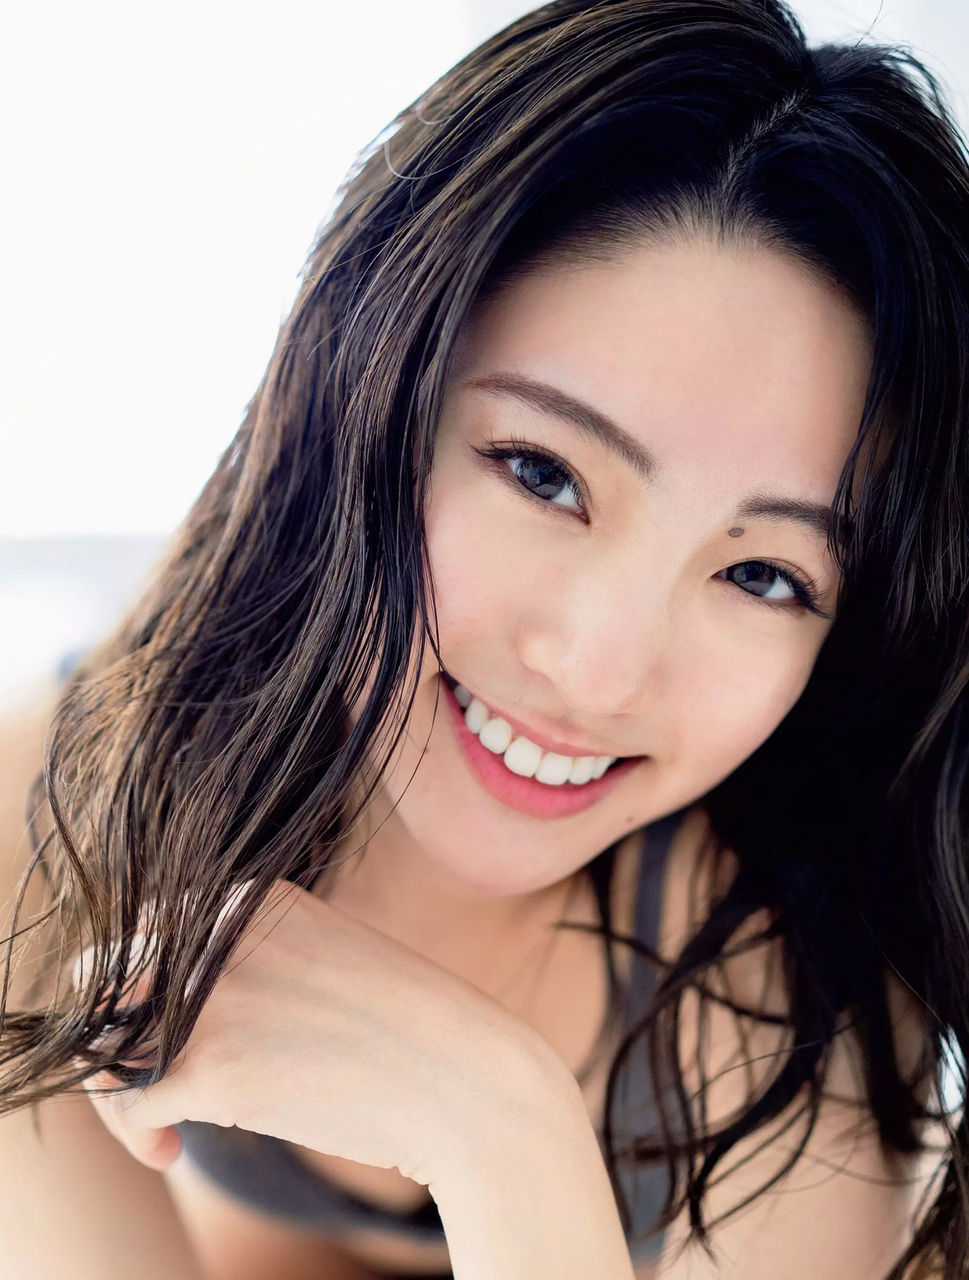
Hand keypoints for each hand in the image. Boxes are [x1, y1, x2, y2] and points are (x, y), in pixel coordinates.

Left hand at [70, 878, 556, 1188]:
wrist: (468, 1078)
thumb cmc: (409, 1029)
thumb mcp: (329, 957)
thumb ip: (260, 960)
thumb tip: (195, 1005)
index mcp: (254, 897)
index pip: (151, 925)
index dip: (149, 984)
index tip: (179, 1030)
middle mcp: (222, 931)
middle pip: (108, 970)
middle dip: (117, 1026)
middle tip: (153, 1073)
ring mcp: (212, 995)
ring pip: (102, 1035)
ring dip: (116, 1082)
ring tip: (163, 1121)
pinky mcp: (211, 1066)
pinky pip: (124, 1099)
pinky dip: (135, 1132)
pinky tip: (169, 1152)